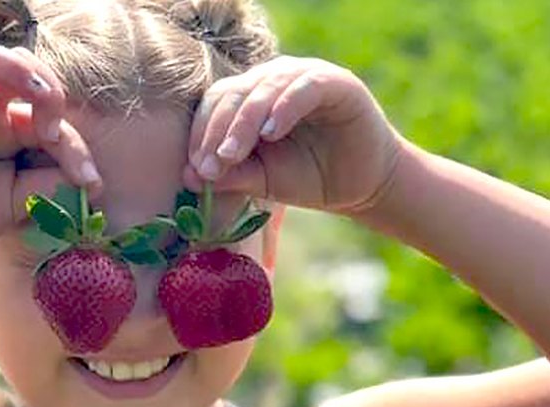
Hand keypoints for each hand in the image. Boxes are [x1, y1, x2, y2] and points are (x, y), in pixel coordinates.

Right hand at [0, 44, 101, 266]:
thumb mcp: (22, 202)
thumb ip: (52, 184)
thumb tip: (90, 182)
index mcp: (13, 126)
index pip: (50, 111)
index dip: (75, 142)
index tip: (89, 181)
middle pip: (18, 64)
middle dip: (47, 83)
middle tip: (55, 127)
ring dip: (12, 66)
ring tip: (36, 93)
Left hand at [184, 56, 403, 215]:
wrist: (361, 186)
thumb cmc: (308, 177)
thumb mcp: (263, 179)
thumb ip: (230, 174)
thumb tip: (189, 175)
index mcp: (251, 98)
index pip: (216, 104)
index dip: (201, 135)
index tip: (195, 171)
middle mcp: (273, 80)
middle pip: (233, 93)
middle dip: (217, 131)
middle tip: (210, 165)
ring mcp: (303, 76)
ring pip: (263, 87)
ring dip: (244, 122)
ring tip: (232, 153)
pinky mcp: (334, 83)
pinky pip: (303, 87)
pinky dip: (284, 108)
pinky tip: (271, 132)